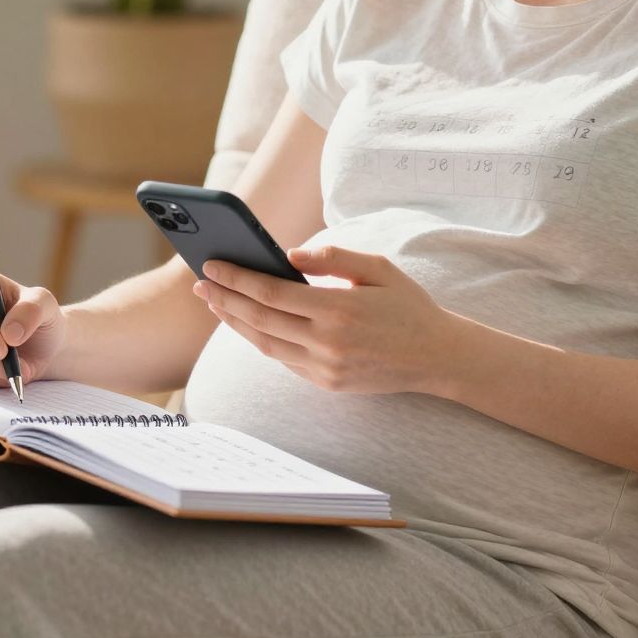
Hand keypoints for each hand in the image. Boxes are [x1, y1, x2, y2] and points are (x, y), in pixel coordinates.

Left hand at [193, 245, 463, 395]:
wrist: (437, 356)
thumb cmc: (407, 305)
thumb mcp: (378, 267)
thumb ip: (333, 257)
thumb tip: (288, 254)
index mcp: (338, 309)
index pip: (271, 292)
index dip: (236, 278)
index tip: (212, 265)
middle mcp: (327, 342)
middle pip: (259, 319)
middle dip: (225, 299)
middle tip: (201, 283)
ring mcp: (325, 368)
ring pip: (265, 344)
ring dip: (236, 323)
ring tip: (216, 303)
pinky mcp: (326, 383)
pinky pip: (283, 359)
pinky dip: (260, 340)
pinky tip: (248, 324)